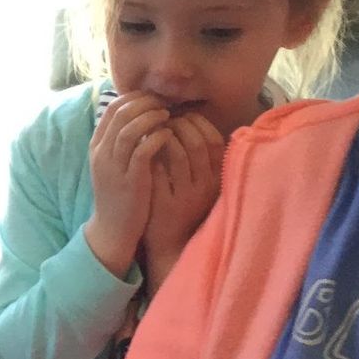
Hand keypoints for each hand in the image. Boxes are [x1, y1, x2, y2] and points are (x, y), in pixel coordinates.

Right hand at [83, 91, 175, 276]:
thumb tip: (138, 114)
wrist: (112, 228)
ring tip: (167, 116)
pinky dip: (156, 138)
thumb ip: (120, 140)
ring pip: (129, 129)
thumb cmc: (118, 193)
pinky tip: (168, 135)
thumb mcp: (113, 164)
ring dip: (151, 117)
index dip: (134, 97)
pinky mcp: (130, 181)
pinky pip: (142, 151)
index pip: (112, 108)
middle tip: (164, 103)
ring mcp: (114, 167)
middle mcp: (102, 153)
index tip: (153, 98)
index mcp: (97, 146)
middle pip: (121, 114)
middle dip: (145, 103)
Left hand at [140, 112, 223, 292]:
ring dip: (162, 137)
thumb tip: (186, 117)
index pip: (213, 139)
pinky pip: (158, 172)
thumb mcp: (198, 181)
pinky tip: (142, 148)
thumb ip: (197, 155)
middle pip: (197, 143)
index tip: (181, 115)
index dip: (197, 122)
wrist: (170, 243)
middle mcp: (206, 186)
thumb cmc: (183, 204)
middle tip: (162, 119)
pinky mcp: (165, 205)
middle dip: (178, 125)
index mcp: (216, 177)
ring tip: (151, 131)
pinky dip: (150, 155)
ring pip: (179, 155)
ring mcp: (186, 196)